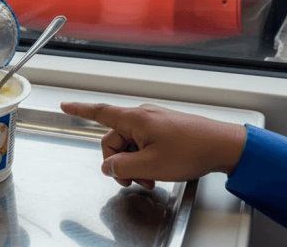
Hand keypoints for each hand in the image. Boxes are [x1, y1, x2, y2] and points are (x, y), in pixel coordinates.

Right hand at [60, 102, 245, 187]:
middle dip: (119, 163)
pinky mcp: (163, 130)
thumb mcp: (150, 165)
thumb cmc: (191, 150)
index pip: (100, 113)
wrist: (221, 146)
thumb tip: (109, 166)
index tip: (65, 106)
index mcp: (135, 119)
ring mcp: (153, 123)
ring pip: (130, 145)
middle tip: (134, 181)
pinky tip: (157, 173)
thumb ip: (123, 166)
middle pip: (114, 140)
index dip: (80, 110)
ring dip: (134, 165)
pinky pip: (143, 144)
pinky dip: (145, 160)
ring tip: (151, 179)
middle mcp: (142, 116)